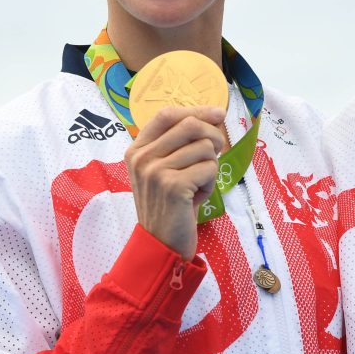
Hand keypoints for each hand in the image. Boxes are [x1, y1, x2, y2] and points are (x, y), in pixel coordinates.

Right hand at [124, 105, 226, 259]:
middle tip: (216, 154)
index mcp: (137, 149)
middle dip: (213, 136)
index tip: (217, 113)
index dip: (196, 109)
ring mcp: (155, 171)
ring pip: (204, 147)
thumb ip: (178, 143)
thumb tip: (213, 115)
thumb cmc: (170, 204)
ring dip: (211, 166)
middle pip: (190, 125)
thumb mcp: (165, 169)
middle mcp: (142, 157)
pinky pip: (209, 168)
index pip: (167, 114)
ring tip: (198, 184)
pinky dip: (211, 182)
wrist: (161, 244)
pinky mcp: (173, 185)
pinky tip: (198, 196)